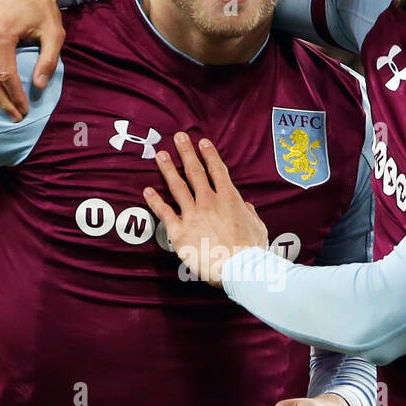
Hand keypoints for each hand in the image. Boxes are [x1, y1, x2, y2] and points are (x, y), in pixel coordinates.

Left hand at [143, 132, 267, 286]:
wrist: (240, 268)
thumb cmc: (252, 251)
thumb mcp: (258, 227)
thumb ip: (250, 213)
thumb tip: (246, 206)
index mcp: (229, 199)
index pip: (217, 171)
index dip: (209, 155)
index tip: (202, 142)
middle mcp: (209, 202)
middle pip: (195, 172)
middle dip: (186, 152)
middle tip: (178, 137)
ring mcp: (193, 215)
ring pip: (177, 186)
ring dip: (168, 169)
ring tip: (160, 155)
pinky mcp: (179, 232)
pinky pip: (164, 212)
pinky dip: (154, 201)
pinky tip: (147, 191)